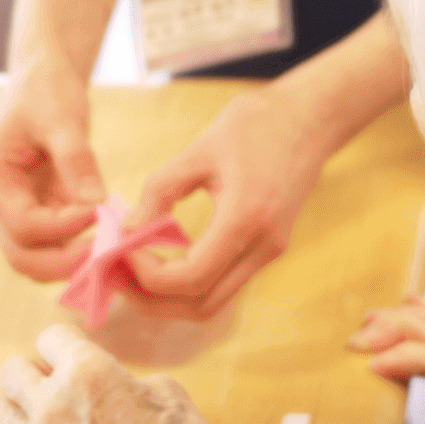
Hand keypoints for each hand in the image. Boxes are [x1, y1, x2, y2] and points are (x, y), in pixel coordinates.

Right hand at [0, 58, 107, 280]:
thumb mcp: (62, 119)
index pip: (24, 226)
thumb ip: (76, 161)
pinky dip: (80, 244)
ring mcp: (14, 211)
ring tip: (113, 243)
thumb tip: (96, 204)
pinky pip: (56, 243)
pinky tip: (110, 232)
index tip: (101, 211)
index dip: (64, 227)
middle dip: (65, 261)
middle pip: (23, 257)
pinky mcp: (37, 211)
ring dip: (73, 259)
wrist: (43, 79)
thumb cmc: (46, 91)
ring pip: (38, 258)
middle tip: (109, 249)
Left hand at [0, 324, 231, 423]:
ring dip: (15, 413)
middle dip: (32, 375)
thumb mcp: (166, 394)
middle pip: (11, 371)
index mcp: (89, 372)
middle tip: (52, 388)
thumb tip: (113, 384)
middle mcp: (54, 405)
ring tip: (36, 422)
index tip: (73, 358)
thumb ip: (125, 380)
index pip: (50, 337)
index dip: (65, 347)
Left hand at [122, 84, 334, 319]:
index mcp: (246, 218)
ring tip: (131, 269)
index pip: (190, 277)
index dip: (146, 273)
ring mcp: (268, 252)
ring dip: (167, 297)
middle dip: (150, 297)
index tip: (120, 246)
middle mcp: (262, 246)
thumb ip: (160, 191)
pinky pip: (221, 284)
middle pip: (198, 305)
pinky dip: (187, 283)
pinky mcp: (266, 249)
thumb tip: (127, 229)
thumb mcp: (200, 149)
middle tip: (113, 272)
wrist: (311, 118)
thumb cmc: (257, 124)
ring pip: (211, 302)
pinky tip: (161, 257)